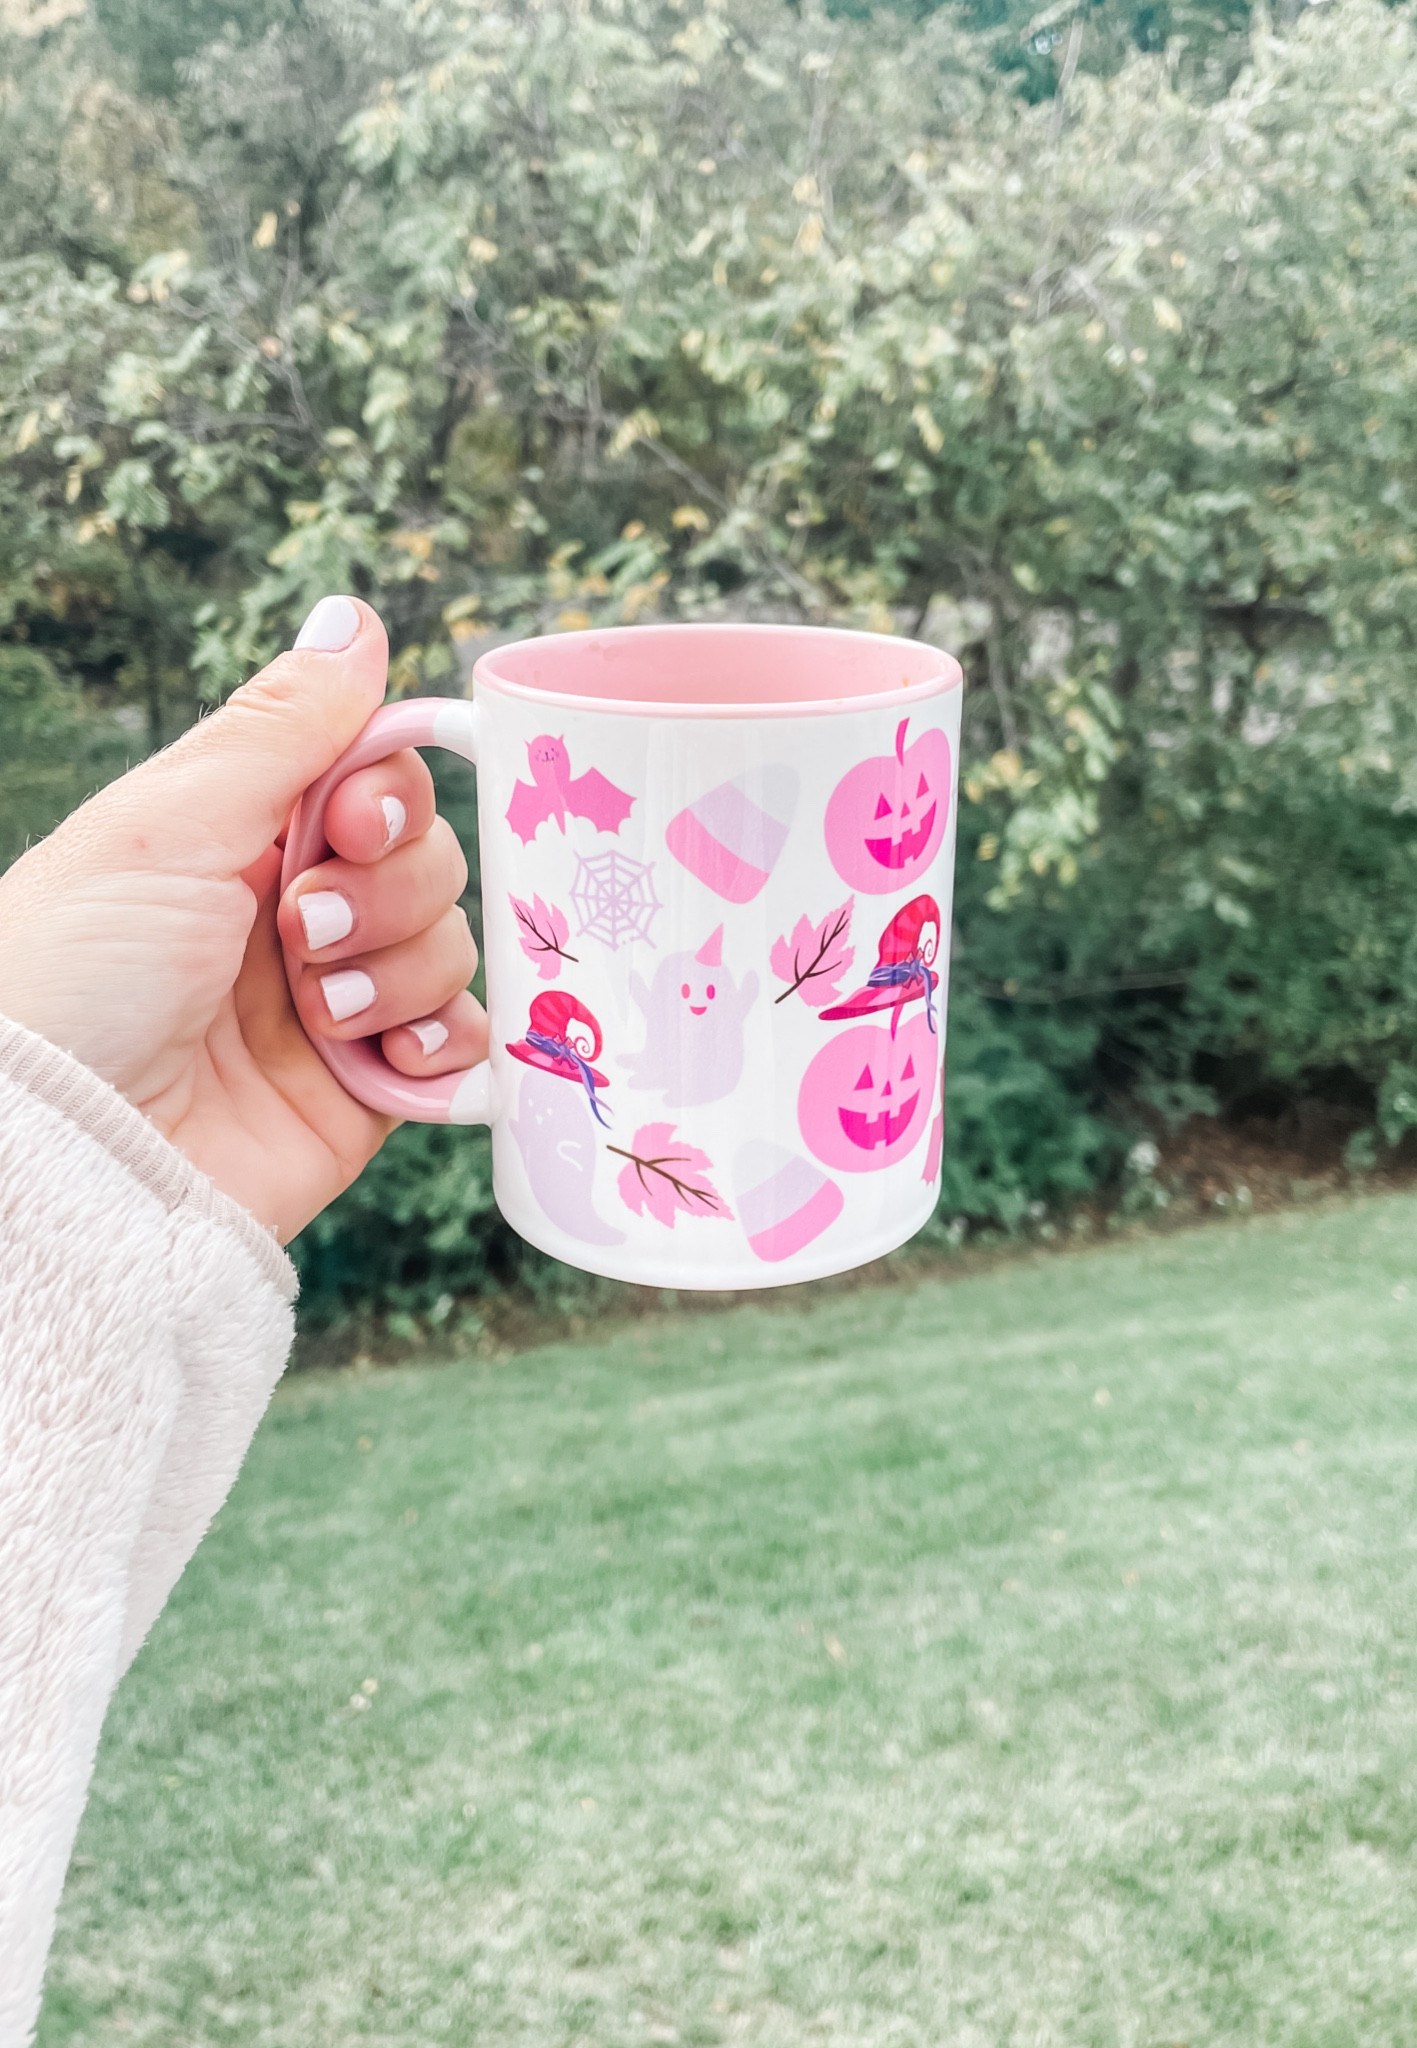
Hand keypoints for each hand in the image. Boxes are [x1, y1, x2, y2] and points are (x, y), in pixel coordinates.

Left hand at [0, 597, 487, 1242]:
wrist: (70, 1157)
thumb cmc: (80, 975)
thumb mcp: (168, 823)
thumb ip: (283, 725)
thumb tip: (356, 614)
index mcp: (242, 837)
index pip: (377, 778)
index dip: (388, 795)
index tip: (345, 824)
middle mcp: (297, 915)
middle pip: (430, 858)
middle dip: (386, 891)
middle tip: (301, 937)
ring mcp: (338, 1005)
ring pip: (452, 946)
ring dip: (400, 971)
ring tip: (319, 1014)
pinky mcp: (366, 1093)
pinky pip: (462, 1045)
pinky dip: (441, 1044)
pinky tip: (381, 1060)